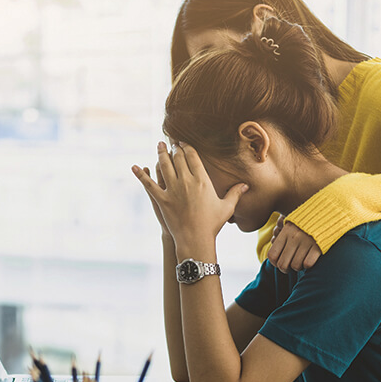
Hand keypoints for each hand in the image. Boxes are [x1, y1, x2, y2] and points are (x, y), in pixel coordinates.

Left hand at [132, 141, 246, 250]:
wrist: (195, 239)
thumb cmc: (212, 224)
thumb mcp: (226, 208)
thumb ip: (235, 193)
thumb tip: (246, 185)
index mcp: (202, 180)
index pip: (193, 157)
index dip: (187, 147)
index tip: (183, 143)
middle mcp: (186, 181)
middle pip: (178, 158)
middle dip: (174, 148)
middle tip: (171, 142)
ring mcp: (172, 190)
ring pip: (164, 166)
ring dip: (161, 153)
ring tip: (159, 145)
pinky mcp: (161, 199)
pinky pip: (149, 184)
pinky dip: (140, 175)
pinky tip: (134, 167)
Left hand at [267, 219, 321, 272]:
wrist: (328, 213)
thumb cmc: (307, 223)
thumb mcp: (291, 225)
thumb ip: (281, 236)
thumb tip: (273, 252)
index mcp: (285, 231)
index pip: (272, 255)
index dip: (275, 263)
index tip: (280, 262)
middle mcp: (294, 237)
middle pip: (282, 264)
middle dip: (286, 269)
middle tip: (291, 266)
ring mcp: (306, 242)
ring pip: (295, 266)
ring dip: (298, 267)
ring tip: (301, 260)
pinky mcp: (318, 246)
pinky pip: (308, 264)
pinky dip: (308, 265)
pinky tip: (310, 258)